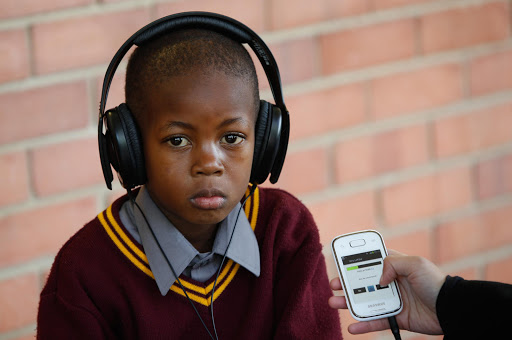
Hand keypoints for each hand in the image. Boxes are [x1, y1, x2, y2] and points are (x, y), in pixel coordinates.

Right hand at [328, 250, 444, 335]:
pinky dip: (364, 326)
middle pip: (363, 282)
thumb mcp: (415, 264)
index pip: (371, 261)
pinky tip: (352, 328)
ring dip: (349, 303)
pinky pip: (376, 322)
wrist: (451, 308)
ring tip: (334, 303)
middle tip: (333, 285)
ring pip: (365, 302)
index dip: (356, 261)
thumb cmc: (435, 283)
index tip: (341, 262)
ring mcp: (393, 301)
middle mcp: (391, 283)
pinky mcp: (396, 318)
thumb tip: (379, 279)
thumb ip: (392, 264)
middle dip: (346, 283)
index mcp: (395, 267)